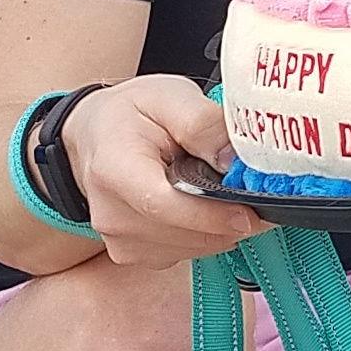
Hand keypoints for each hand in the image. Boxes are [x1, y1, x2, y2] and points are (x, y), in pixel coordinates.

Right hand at [61, 75, 264, 267]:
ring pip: (194, 247)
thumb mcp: (167, 97)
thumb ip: (202, 123)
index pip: (165, 206)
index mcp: (114, 171)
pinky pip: (187, 252)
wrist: (95, 137)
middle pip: (186, 233)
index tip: (250, 211)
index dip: (212, 215)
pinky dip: (206, 233)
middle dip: (229, 218)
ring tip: (223, 189)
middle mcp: (113, 215)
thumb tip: (234, 161)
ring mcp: (121, 240)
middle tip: (254, 190)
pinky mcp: (134, 254)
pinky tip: (203, 205)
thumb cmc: (131, 114)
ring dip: (221, 227)